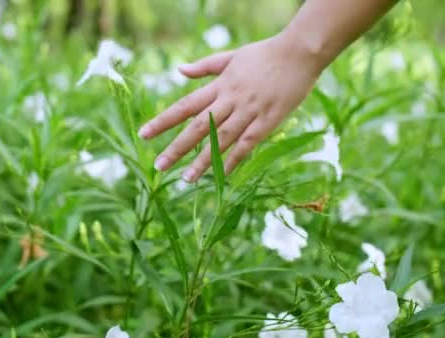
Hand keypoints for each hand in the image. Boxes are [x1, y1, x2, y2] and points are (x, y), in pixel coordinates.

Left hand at [138, 34, 324, 182]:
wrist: (300, 52)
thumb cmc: (264, 54)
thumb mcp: (231, 56)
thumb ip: (204, 67)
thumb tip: (179, 71)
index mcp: (219, 86)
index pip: (185, 106)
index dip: (163, 121)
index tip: (144, 135)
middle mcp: (230, 100)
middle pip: (199, 127)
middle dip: (177, 147)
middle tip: (159, 165)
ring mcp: (249, 112)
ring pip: (221, 140)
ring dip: (202, 160)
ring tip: (185, 179)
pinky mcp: (268, 121)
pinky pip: (247, 144)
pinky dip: (233, 159)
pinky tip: (220, 175)